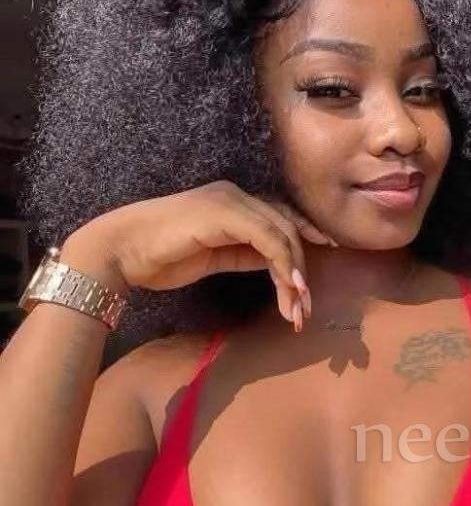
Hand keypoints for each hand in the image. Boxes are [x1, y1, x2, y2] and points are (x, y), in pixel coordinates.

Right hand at [66, 180, 335, 329]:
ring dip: (295, 276)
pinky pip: (268, 239)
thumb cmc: (160, 257)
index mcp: (233, 202)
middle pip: (287, 229)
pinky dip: (284, 266)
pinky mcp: (225, 213)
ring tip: (298, 310)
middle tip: (306, 309)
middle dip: (301, 271)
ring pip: (282, 235)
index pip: (280, 221)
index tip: (315, 276)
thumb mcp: (214, 257)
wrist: (121, 251)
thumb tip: (277, 265)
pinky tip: (290, 290)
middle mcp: (237, 195)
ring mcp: (231, 201)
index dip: (304, 246)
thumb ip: (245, 253)